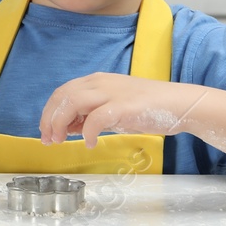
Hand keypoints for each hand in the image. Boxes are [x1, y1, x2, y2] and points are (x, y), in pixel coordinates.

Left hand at [39, 74, 202, 145]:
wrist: (179, 104)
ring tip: (61, 141)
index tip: (46, 132)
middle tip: (48, 140)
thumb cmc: (147, 109)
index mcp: (95, 81)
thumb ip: (91, 116)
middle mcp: (100, 83)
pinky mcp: (124, 106)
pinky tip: (90, 144)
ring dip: (61, 123)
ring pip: (73, 102)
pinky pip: (97, 118)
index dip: (49, 113)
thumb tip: (69, 127)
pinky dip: (88, 132)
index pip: (62, 93)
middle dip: (49, 119)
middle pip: (62, 96)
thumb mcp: (113, 110)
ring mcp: (112, 93)